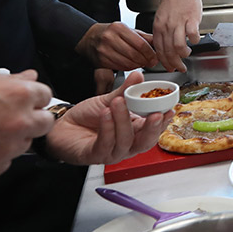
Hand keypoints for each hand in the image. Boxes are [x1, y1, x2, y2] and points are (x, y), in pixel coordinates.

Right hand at [0, 69, 54, 183]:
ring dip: (12, 139)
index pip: (44, 95)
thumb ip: (9, 81)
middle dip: (32, 119)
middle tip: (8, 118)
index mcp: (17, 95)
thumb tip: (29, 78)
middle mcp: (19, 122)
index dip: (32, 97)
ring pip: (24, 144)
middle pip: (44, 123)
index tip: (23, 100)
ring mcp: (8, 148)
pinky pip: (5, 162)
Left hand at [45, 71, 173, 164]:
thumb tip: (139, 75)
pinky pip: (105, 144)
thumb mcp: (109, 100)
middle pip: (145, 142)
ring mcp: (111, 152)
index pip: (154, 130)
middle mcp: (126, 145)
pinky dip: (107, 127)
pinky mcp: (95, 156)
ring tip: (117, 102)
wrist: (62, 125)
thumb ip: (125, 91)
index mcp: (134, 132)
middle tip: (154, 113)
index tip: (170, 109)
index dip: (164, 121)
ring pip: (125, 142)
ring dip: (123, 121)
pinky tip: (105, 113)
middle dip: (152, 128)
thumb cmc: (88, 117)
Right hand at [76, 22, 156, 70]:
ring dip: (138, 65)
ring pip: (128, 63)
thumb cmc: (111, 33)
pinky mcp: (101, 60)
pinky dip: (129, 68)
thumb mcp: (128, 30)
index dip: (150, 53)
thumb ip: (144, 37)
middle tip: (150, 62)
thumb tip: (159, 43)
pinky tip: (131, 64)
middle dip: (145, 61)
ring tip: (141, 63)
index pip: (140, 44)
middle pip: (134, 55)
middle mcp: (110, 38)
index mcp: (119, 28)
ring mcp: (104, 50)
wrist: (90, 38)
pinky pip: (120, 67)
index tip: (155, 58)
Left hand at [151, 0, 201, 71]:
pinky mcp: (191, 18)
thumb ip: (163, 32)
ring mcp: (179, 22)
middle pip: (169, 51)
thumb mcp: (162, 18)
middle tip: (180, 68)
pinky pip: (192, 35)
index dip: (164, 62)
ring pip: (178, 46)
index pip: (159, 50)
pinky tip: (195, 40)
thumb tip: (166, 47)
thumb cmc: (173, 0)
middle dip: (175, 63)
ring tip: (187, 53)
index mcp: (158, 27)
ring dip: (184, 54)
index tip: (169, 67)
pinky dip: (194, 41)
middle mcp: (167, 26)